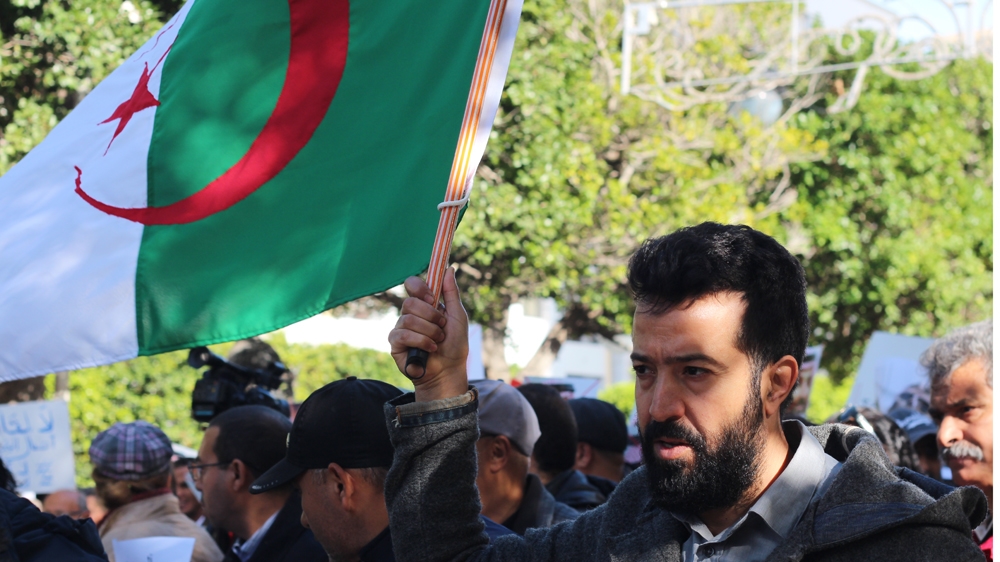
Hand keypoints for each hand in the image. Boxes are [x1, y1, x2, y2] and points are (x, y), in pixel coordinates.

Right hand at [389, 268, 468, 400]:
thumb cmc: (455, 345)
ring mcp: (401, 329)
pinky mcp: (395, 344)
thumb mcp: (457, 316)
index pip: (411, 285)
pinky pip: (403, 335)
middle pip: (410, 302)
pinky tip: (429, 350)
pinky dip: (421, 342)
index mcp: (424, 305)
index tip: (431, 297)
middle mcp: (410, 315)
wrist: (449, 370)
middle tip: (441, 327)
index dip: (419, 287)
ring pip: (408, 319)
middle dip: (431, 316)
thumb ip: (451, 293)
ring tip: (437, 342)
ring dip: (429, 332)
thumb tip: (450, 268)